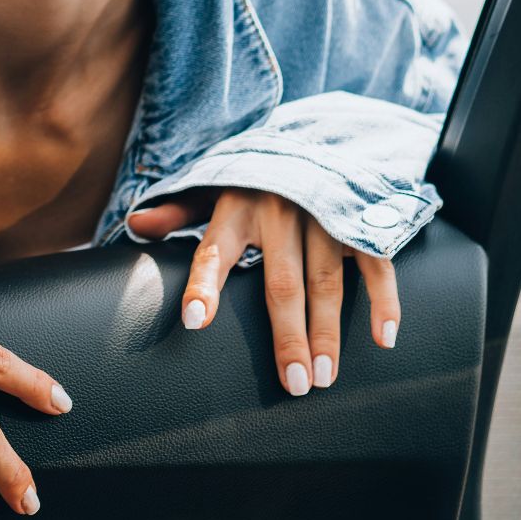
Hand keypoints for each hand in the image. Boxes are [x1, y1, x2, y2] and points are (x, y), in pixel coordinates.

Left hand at [125, 186, 400, 395]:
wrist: (314, 136)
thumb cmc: (254, 178)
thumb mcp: (212, 185)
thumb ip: (178, 211)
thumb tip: (137, 225)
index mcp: (236, 207)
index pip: (214, 251)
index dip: (206, 285)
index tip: (195, 322)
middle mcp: (280, 212)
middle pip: (283, 283)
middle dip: (289, 336)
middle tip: (294, 384)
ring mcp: (322, 215)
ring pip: (326, 282)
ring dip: (328, 332)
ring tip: (324, 377)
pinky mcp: (358, 219)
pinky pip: (373, 262)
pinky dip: (383, 299)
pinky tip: (384, 338)